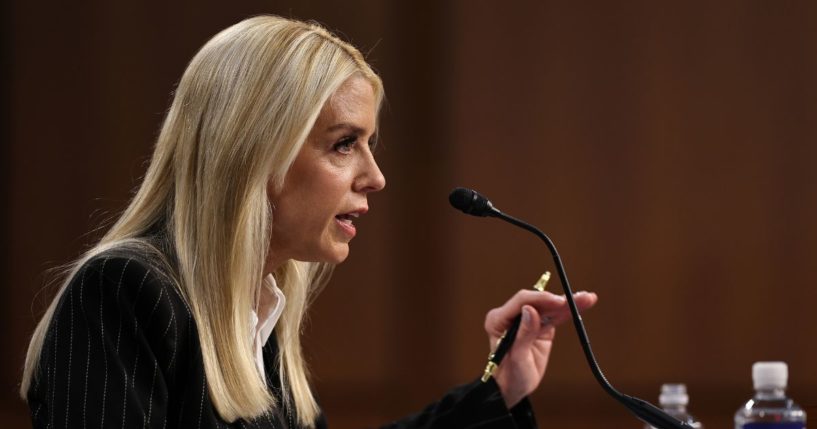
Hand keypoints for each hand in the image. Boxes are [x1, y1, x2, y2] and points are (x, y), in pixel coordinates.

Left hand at [484, 289, 597, 407]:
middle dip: (558, 299)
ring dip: (568, 303)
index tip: (559, 301)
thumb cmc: (509, 375)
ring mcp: (527, 320)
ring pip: (549, 308)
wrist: (513, 388)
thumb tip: (530, 310)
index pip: (521, 301)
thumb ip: (524, 334)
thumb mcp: (517, 358)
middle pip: (538, 302)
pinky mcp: (539, 326)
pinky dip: (568, 312)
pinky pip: (554, 317)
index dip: (541, 299)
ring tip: (587, 298)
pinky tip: (582, 304)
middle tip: (579, 297)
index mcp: (498, 320)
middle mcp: (511, 316)